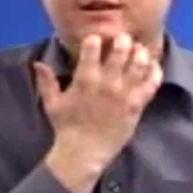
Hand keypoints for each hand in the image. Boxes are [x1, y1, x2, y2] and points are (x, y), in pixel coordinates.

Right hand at [33, 33, 162, 172]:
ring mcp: (124, 93)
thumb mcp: (52, 103)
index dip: (96, 39)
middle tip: (123, 39)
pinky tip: (153, 66)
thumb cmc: (67, 127)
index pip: (92, 47)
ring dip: (140, 53)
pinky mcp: (137, 105)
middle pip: (121, 50)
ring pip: (139, 63)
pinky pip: (151, 83)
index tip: (97, 39)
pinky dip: (155, 71)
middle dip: (123, 40)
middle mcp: (107, 82)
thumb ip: (47, 81)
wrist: (84, 153)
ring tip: (139, 51)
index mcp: (85, 79)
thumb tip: (38, 63)